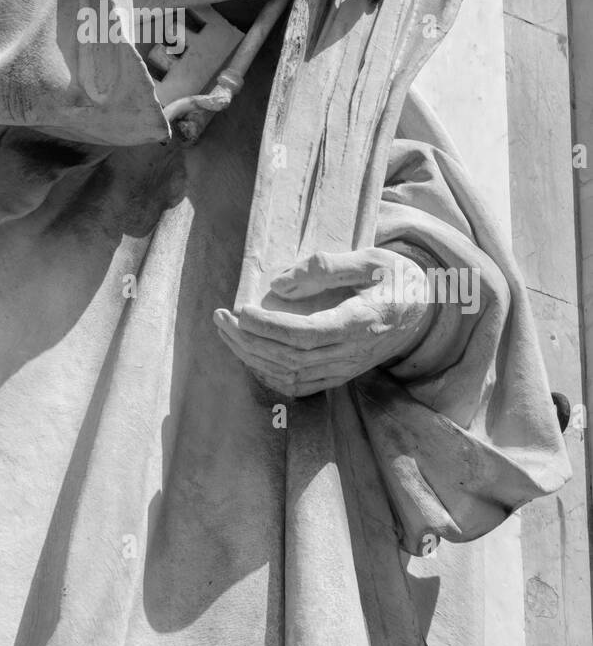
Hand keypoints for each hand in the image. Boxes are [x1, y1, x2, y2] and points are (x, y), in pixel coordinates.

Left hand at [214, 247, 434, 396]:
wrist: (426, 311)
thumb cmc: (396, 278)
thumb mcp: (371, 260)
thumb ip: (326, 268)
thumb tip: (280, 285)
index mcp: (362, 322)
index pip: (306, 335)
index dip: (269, 327)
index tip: (241, 310)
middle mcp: (353, 352)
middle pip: (291, 358)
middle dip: (249, 341)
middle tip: (220, 318)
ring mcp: (346, 368)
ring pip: (291, 375)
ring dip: (252, 357)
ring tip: (226, 333)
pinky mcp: (341, 374)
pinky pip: (300, 385)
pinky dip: (270, 375)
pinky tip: (250, 356)